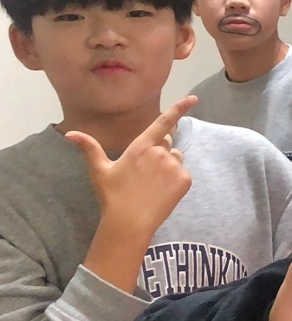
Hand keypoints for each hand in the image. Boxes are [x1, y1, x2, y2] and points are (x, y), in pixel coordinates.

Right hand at [67, 96, 196, 239]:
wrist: (129, 222)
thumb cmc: (112, 195)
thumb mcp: (99, 170)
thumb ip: (89, 148)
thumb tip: (70, 133)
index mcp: (140, 146)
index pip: (162, 123)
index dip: (179, 109)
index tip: (193, 98)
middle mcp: (159, 153)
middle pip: (166, 143)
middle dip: (160, 151)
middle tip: (146, 172)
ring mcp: (174, 166)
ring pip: (176, 158)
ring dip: (169, 164)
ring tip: (153, 183)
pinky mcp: (184, 180)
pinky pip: (183, 173)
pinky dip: (176, 179)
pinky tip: (162, 191)